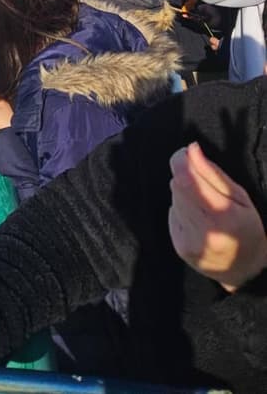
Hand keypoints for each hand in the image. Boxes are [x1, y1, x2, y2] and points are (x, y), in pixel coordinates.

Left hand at [168, 142, 266, 291]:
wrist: (244, 271)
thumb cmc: (248, 229)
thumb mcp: (241, 197)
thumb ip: (213, 173)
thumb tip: (191, 149)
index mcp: (224, 216)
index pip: (186, 179)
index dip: (181, 160)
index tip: (186, 153)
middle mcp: (204, 231)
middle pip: (177, 186)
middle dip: (185, 175)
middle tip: (201, 180)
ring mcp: (189, 241)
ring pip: (174, 198)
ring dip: (184, 193)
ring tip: (204, 204)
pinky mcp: (178, 246)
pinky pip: (172, 213)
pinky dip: (182, 209)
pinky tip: (198, 219)